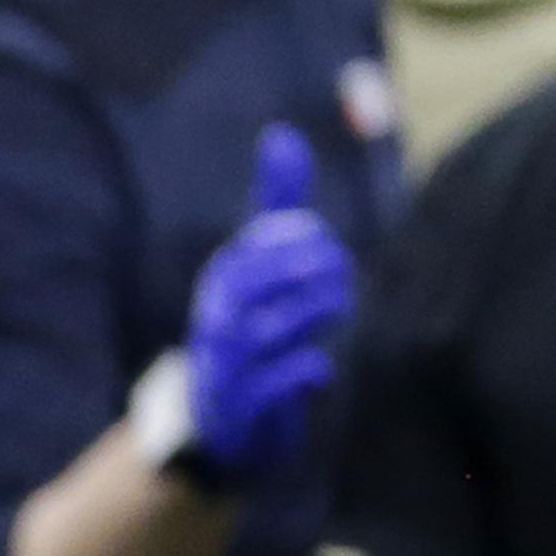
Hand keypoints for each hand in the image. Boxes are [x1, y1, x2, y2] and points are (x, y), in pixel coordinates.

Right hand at [180, 125, 353, 481]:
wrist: (218, 423)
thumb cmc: (248, 328)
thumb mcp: (258, 263)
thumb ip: (275, 202)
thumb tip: (282, 132)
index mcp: (224, 275)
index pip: (268, 237)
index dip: (307, 238)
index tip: (321, 247)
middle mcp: (217, 314)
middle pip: (277, 275)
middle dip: (323, 274)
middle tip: (339, 281)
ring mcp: (226, 360)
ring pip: (282, 323)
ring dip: (321, 315)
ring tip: (334, 313)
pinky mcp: (241, 405)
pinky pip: (288, 376)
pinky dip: (310, 370)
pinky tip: (316, 368)